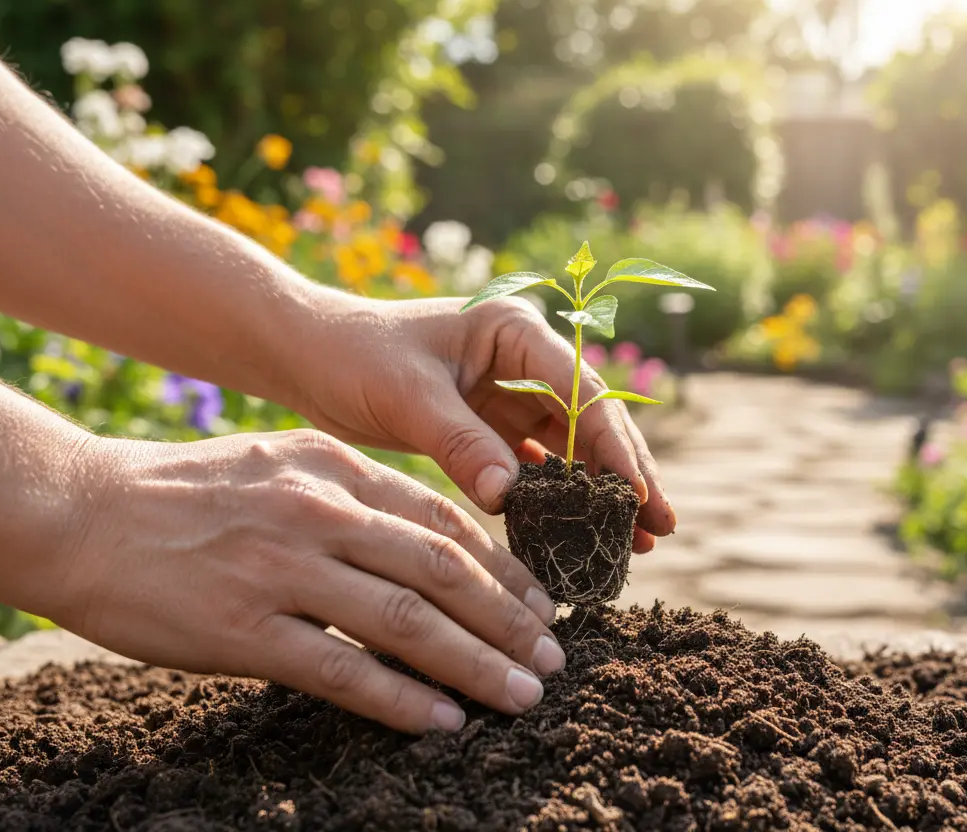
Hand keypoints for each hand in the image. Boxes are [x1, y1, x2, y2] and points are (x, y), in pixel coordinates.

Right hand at [49, 429, 563, 733]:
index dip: (505, 567)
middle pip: (442, 570)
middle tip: (553, 659)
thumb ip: (354, 494)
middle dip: (510, 620)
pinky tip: (442, 721)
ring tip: (520, 695)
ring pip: (406, 621)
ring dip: (475, 664)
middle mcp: (320, 512)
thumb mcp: (283, 462)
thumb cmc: (188, 492)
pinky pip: (341, 669)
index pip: (444, 520)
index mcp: (335, 467)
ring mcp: (282, 569)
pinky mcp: (242, 629)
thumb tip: (428, 542)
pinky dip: (400, 699)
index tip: (544, 603)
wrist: (82, 511)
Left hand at [287, 295, 675, 552]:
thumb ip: (461, 444)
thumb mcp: (407, 397)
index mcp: (514, 331)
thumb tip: (511, 498)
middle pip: (591, 419)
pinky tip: (574, 533)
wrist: (306, 356)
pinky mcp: (490, 422)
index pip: (582, 391)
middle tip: (660, 527)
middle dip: (626, 473)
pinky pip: (535, 462)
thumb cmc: (353, 356)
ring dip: (597, 491)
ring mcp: (510, 390)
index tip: (638, 496)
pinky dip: (555, 496)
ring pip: (570, 446)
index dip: (613, 446)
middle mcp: (523, 357)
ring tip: (633, 542)